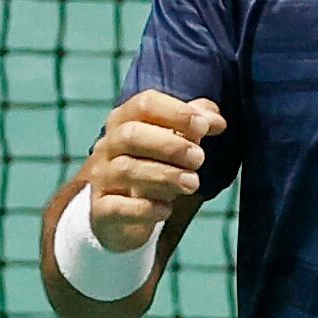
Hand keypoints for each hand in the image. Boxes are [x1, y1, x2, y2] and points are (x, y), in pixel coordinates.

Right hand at [76, 92, 226, 256]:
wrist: (118, 213)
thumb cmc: (150, 167)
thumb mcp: (172, 141)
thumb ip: (193, 125)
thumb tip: (216, 121)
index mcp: (124, 120)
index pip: (145, 104)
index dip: (176, 112)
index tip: (204, 127)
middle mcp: (108, 146)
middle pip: (132, 134)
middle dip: (171, 145)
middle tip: (199, 159)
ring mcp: (101, 178)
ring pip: (127, 170)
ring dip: (166, 175)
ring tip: (192, 183)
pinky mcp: (101, 209)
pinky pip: (118, 207)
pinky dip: (146, 208)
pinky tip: (166, 209)